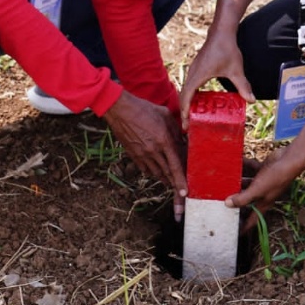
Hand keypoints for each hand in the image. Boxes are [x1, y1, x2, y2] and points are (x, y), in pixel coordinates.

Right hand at [103, 91, 187, 219]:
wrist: (119, 109)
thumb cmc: (143, 108)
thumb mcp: (165, 115)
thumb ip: (175, 130)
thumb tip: (182, 141)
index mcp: (163, 140)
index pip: (175, 166)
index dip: (181, 181)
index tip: (185, 193)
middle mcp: (153, 150)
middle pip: (166, 174)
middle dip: (174, 186)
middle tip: (180, 195)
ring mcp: (141, 154)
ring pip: (156, 173)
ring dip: (164, 179)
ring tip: (170, 183)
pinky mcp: (133, 154)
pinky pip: (145, 169)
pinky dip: (152, 172)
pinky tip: (156, 171)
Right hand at [179, 33, 254, 131]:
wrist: (220, 33)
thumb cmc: (226, 49)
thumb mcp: (236, 70)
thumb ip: (243, 86)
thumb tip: (252, 100)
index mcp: (198, 76)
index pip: (187, 96)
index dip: (185, 111)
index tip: (186, 123)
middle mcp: (192, 74)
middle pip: (183, 96)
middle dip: (184, 112)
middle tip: (187, 127)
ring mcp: (193, 70)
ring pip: (186, 90)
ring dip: (187, 104)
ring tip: (191, 118)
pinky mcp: (196, 69)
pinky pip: (190, 85)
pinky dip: (191, 96)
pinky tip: (199, 103)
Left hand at [225, 148, 299, 231]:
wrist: (289, 159)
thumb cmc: (276, 178)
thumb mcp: (258, 190)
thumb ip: (243, 198)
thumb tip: (227, 204)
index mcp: (264, 203)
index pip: (253, 220)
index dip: (245, 227)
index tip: (236, 233)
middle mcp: (263, 194)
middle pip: (246, 201)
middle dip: (235, 201)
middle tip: (220, 200)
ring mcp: (263, 182)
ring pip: (246, 184)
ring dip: (237, 181)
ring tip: (223, 180)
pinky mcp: (263, 170)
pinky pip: (249, 169)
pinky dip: (243, 166)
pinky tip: (235, 161)